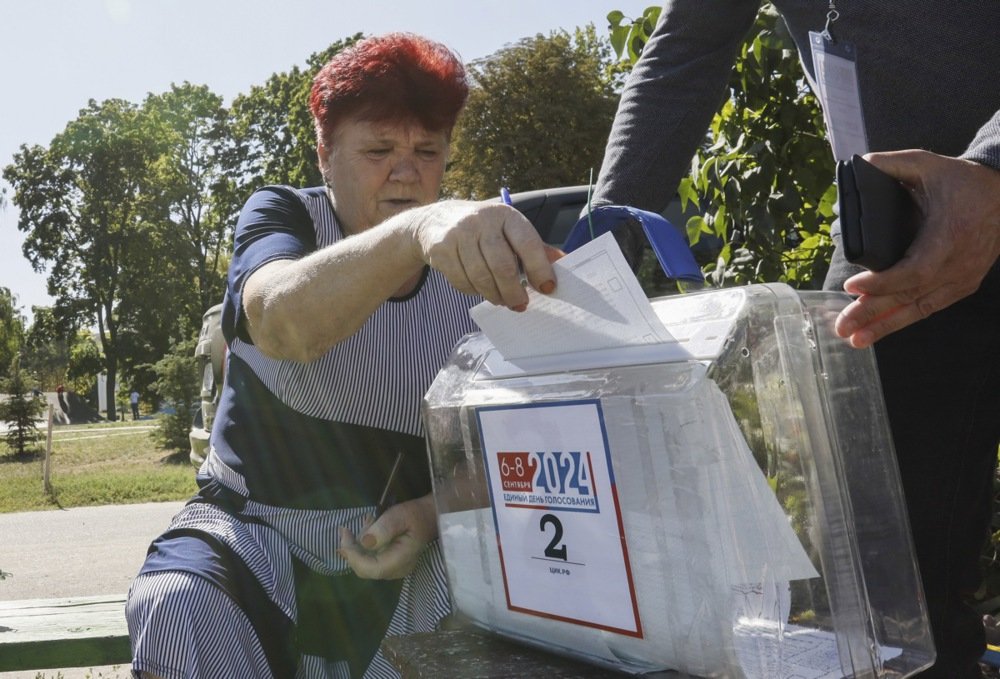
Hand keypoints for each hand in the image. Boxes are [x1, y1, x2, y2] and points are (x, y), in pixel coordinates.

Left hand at [338, 494, 437, 579]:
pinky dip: (362, 547)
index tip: (344, 537)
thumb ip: (383, 529)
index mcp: (402, 559)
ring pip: (364, 565)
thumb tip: (365, 542)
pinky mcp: (388, 565)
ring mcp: (393, 570)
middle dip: (351, 550)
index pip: (372, 569)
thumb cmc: (415, 516)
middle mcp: (397, 570)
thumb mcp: (399, 515)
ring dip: (356, 546)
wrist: (428, 518)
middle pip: (365, 569)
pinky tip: (368, 529)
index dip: (354, 557)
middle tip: (345, 530)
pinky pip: (369, 561)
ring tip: (365, 523)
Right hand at [412, 201, 561, 310]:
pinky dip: (474, 291)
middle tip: (521, 304)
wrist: (437, 220)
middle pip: (502, 266)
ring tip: (502, 300)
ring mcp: (459, 234)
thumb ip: (536, 248)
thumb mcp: (510, 230)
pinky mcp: (441, 249)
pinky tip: (479, 289)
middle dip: (514, 291)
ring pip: (481, 277)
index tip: (548, 288)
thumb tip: (564, 263)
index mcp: (506, 215)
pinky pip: (462, 281)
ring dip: (494, 295)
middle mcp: (482, 221)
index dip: (540, 269)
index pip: (528, 244)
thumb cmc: (484, 229)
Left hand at [835, 150, 999, 347]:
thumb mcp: (928, 163)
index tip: (852, 286)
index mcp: (948, 237)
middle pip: (911, 297)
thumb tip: (861, 165)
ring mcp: (962, 278)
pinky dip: (903, 319)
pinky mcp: (963, 284)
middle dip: (873, 314)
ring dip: (886, 326)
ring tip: (855, 340)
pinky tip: (879, 330)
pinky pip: (930, 307)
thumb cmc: (962, 181)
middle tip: (842, 326)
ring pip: (920, 309)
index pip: (913, 271)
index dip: (882, 283)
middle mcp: (957, 264)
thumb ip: (894, 163)